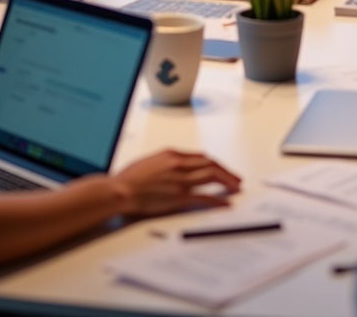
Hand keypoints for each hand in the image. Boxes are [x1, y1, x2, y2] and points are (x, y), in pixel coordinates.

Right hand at [110, 149, 241, 216]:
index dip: (214, 163)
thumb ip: (166, 162)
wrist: (121, 190)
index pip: (200, 156)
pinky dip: (217, 199)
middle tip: (236, 178)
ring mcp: (180, 180)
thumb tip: (176, 167)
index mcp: (172, 154)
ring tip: (236, 187)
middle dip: (226, 171)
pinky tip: (225, 203)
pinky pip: (204, 197)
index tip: (220, 169)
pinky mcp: (179, 196)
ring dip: (227, 181)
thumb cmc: (129, 178)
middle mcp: (179, 164)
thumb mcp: (150, 161)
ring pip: (211, 176)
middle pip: (210, 164)